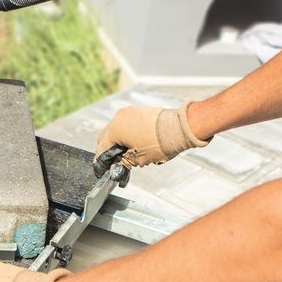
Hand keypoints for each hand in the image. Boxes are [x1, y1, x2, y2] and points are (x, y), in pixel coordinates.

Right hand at [95, 104, 209, 167]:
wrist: (180, 128)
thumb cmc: (161, 143)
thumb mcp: (139, 159)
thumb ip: (123, 162)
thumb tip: (118, 163)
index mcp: (115, 130)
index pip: (101, 149)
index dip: (100, 163)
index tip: (101, 170)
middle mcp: (118, 118)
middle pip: (106, 137)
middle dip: (108, 151)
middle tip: (115, 163)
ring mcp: (128, 112)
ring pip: (116, 130)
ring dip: (118, 142)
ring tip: (128, 156)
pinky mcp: (138, 111)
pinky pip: (126, 124)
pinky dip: (127, 135)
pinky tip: (135, 145)